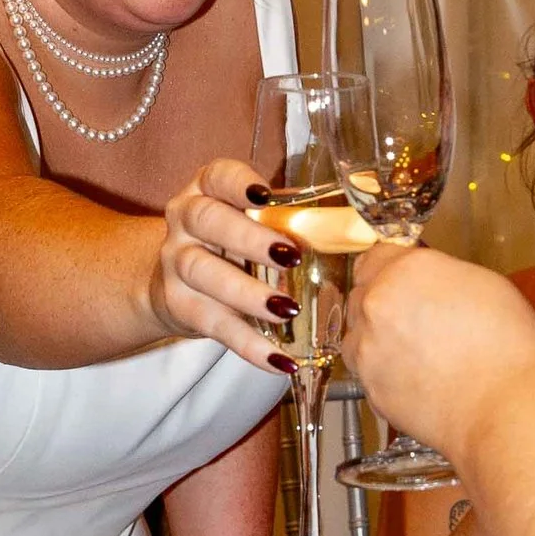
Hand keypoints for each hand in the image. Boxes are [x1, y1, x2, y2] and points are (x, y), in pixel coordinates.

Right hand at [150, 156, 297, 367]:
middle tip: (291, 256)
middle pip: (208, 220)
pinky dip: (249, 345)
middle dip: (250, 238)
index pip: (217, 175)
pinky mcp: (178, 305)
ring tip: (287, 310)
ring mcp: (176, 263)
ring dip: (248, 293)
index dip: (238, 182)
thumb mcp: (248, 221)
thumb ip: (286, 218)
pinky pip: (214, 325)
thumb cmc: (230, 246)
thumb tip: (360, 229)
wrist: (174, 285)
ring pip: (204, 272)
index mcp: (206, 191)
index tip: (264, 194)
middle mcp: (184, 221)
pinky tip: (280, 360)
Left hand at [347, 239, 534, 462]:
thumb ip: (442, 275)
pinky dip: (382, 371)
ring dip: (376, 337)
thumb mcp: (486, 285)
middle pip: (362, 292)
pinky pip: (366, 370)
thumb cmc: (509, 349)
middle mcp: (378, 302)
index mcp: (408, 269)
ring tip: (414, 352)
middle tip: (415, 318)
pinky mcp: (369, 385)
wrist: (505, 408)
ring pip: (357, 333)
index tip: (400, 277)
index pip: (377, 255)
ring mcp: (368, 346)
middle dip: (383, 302)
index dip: (391, 267)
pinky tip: (414, 377)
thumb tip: (428, 283)